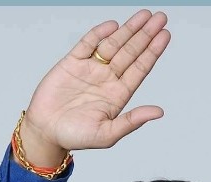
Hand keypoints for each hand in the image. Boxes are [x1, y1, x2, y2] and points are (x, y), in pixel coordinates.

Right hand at [17, 10, 170, 166]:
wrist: (44, 132)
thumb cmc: (75, 137)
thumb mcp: (108, 135)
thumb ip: (132, 121)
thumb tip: (159, 112)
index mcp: (118, 94)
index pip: (140, 68)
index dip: (153, 51)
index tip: (165, 35)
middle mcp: (107, 79)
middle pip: (131, 52)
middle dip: (145, 34)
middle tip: (160, 17)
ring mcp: (90, 69)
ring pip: (113, 44)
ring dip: (128, 29)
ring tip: (144, 15)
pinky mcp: (72, 63)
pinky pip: (88, 44)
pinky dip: (99, 33)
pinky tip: (113, 25)